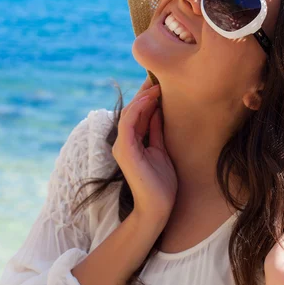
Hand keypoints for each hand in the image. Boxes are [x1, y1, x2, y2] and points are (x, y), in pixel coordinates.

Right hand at [112, 75, 177, 232]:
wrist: (159, 208)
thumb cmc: (162, 183)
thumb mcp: (162, 150)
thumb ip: (157, 130)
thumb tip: (159, 110)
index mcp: (132, 141)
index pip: (138, 113)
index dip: (148, 97)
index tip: (161, 83)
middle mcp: (124, 142)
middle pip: (132, 110)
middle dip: (145, 92)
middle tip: (159, 77)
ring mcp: (122, 146)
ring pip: (128, 113)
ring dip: (143, 97)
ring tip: (157, 85)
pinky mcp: (125, 150)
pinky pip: (128, 123)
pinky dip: (139, 109)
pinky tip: (151, 99)